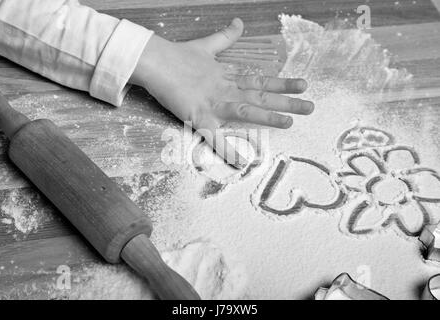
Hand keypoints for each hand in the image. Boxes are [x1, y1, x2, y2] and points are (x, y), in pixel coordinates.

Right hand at [130, 18, 313, 167]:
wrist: (155, 60)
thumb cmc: (179, 55)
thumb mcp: (206, 45)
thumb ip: (225, 37)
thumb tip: (239, 22)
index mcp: (228, 76)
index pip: (261, 80)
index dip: (282, 84)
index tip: (303, 85)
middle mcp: (227, 89)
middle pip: (261, 96)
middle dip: (287, 101)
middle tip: (311, 107)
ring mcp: (214, 103)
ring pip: (246, 110)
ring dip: (268, 117)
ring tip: (290, 123)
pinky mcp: (199, 116)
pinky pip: (213, 137)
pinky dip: (226, 150)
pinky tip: (240, 162)